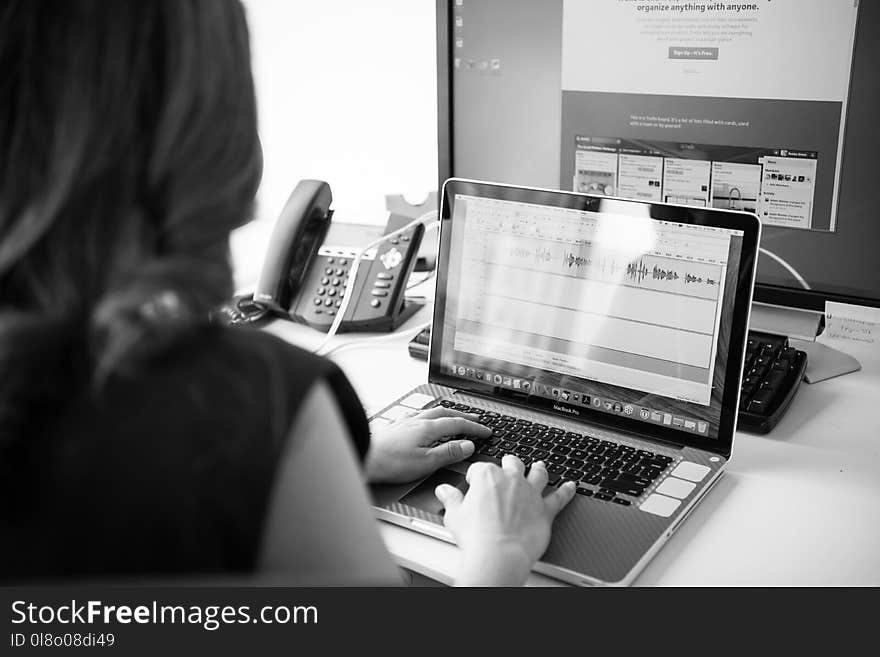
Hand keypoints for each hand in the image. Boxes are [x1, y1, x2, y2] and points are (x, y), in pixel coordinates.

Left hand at [365, 406, 491, 483]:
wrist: (362, 457)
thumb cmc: (389, 463)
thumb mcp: (426, 462)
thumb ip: (448, 453)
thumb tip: (468, 446)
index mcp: (427, 428)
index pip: (457, 423)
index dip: (474, 427)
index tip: (485, 431)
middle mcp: (416, 420)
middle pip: (445, 413)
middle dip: (462, 416)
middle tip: (475, 420)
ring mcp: (404, 422)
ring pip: (430, 412)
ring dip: (446, 414)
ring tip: (453, 417)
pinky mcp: (394, 427)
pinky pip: (417, 416)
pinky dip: (428, 417)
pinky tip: (423, 421)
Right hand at [435, 455, 575, 585]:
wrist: (499, 554)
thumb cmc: (476, 536)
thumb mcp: (454, 515)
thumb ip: (451, 499)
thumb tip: (444, 490)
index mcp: (487, 476)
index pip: (480, 468)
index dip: (475, 477)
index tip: (473, 484)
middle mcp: (511, 479)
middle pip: (511, 463)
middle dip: (508, 463)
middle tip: (507, 465)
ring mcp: (530, 493)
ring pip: (537, 474)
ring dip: (538, 469)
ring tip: (540, 465)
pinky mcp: (545, 509)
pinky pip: (560, 497)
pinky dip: (567, 491)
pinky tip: (572, 486)